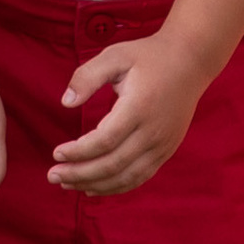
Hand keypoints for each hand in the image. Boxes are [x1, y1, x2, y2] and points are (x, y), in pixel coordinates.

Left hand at [48, 32, 206, 196]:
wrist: (190, 61)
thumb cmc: (148, 56)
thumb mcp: (115, 56)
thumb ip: (87, 76)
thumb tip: (65, 102)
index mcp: (138, 107)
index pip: (104, 141)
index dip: (78, 152)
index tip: (56, 153)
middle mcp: (153, 131)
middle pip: (112, 165)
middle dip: (79, 174)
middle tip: (53, 176)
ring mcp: (162, 144)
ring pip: (126, 177)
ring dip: (94, 185)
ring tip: (67, 184)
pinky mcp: (167, 150)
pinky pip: (140, 177)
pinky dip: (116, 187)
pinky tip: (93, 187)